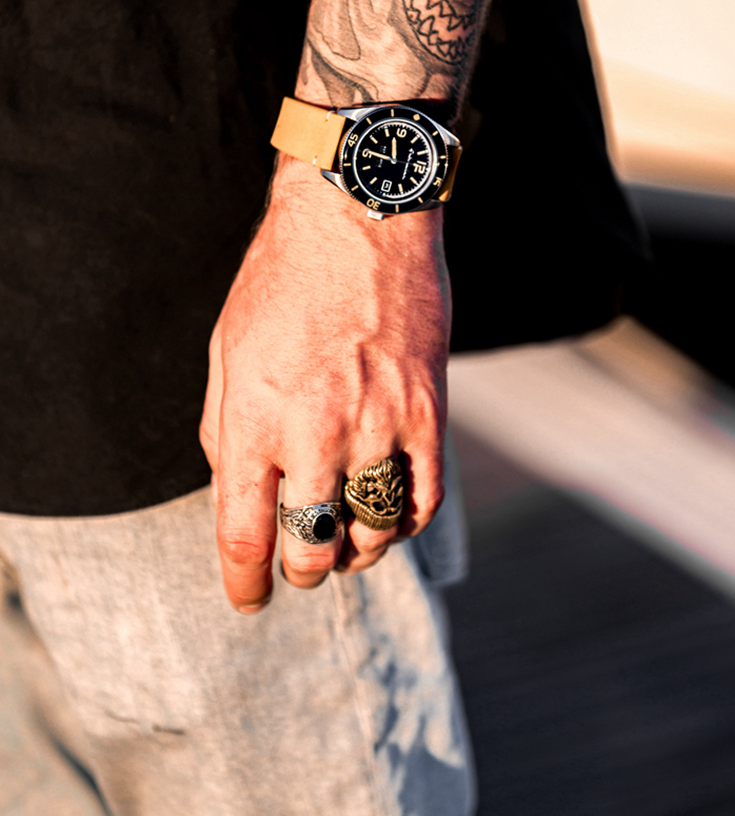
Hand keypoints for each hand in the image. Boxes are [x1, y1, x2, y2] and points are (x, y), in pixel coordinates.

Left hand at [199, 154, 449, 612]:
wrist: (359, 216)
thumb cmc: (282, 280)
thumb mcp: (226, 351)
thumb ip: (224, 431)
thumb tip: (239, 495)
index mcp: (252, 417)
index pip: (244, 534)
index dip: (243, 583)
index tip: (247, 599)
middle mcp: (315, 431)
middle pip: (311, 546)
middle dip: (300, 569)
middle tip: (299, 565)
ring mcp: (379, 423)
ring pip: (373, 533)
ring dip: (355, 552)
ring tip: (346, 540)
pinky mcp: (428, 411)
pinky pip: (423, 498)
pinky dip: (406, 523)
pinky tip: (390, 513)